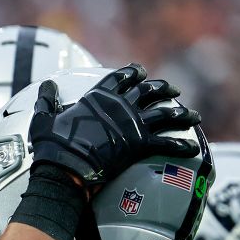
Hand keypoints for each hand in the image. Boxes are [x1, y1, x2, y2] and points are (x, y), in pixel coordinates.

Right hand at [28, 64, 200, 186]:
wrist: (66, 167)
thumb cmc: (54, 146)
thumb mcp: (44, 119)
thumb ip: (47, 100)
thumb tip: (46, 85)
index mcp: (99, 97)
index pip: (120, 77)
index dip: (133, 72)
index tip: (141, 71)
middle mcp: (120, 106)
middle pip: (149, 90)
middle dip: (164, 88)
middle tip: (174, 90)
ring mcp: (132, 124)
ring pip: (164, 113)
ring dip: (181, 114)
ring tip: (193, 116)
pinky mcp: (140, 144)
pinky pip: (167, 142)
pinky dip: (182, 146)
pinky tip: (194, 148)